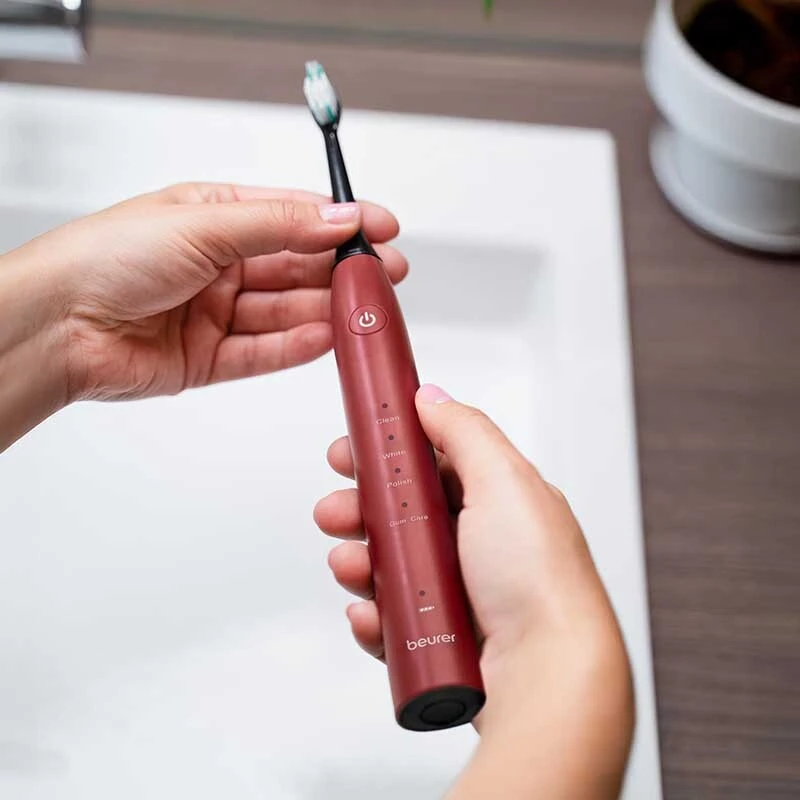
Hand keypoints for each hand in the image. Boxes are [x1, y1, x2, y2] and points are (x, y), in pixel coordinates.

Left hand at [0, 183, 404, 449]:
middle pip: (296, 267)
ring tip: (363, 311)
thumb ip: (279, 226)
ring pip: (286, 311)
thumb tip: (337, 218)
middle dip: (341, 270)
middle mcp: (219, 264)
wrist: (58, 324)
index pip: (293, 216)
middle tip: (384, 275)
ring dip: (325, 310)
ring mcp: (217, 313)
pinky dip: (296, 346)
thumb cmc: (107, 257)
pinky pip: (264, 351)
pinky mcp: (211, 358)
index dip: (339, 222)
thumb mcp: (204, 225)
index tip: (381, 228)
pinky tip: (325, 337)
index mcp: (215, 218)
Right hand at [314, 385, 633, 798]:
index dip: (386, 456)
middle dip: (360, 510)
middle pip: (402, 515)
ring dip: (360, 561)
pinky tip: (368, 612)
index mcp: (497, 501)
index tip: (350, 453)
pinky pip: (393, 619)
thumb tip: (432, 397)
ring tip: (350, 565)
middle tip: (336, 511)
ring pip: (391, 567)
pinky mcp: (444, 637)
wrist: (547, 673)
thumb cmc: (540, 579)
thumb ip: (464, 431)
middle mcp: (479, 545)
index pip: (430, 465)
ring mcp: (461, 593)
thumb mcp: (504, 480)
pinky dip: (373, 614)